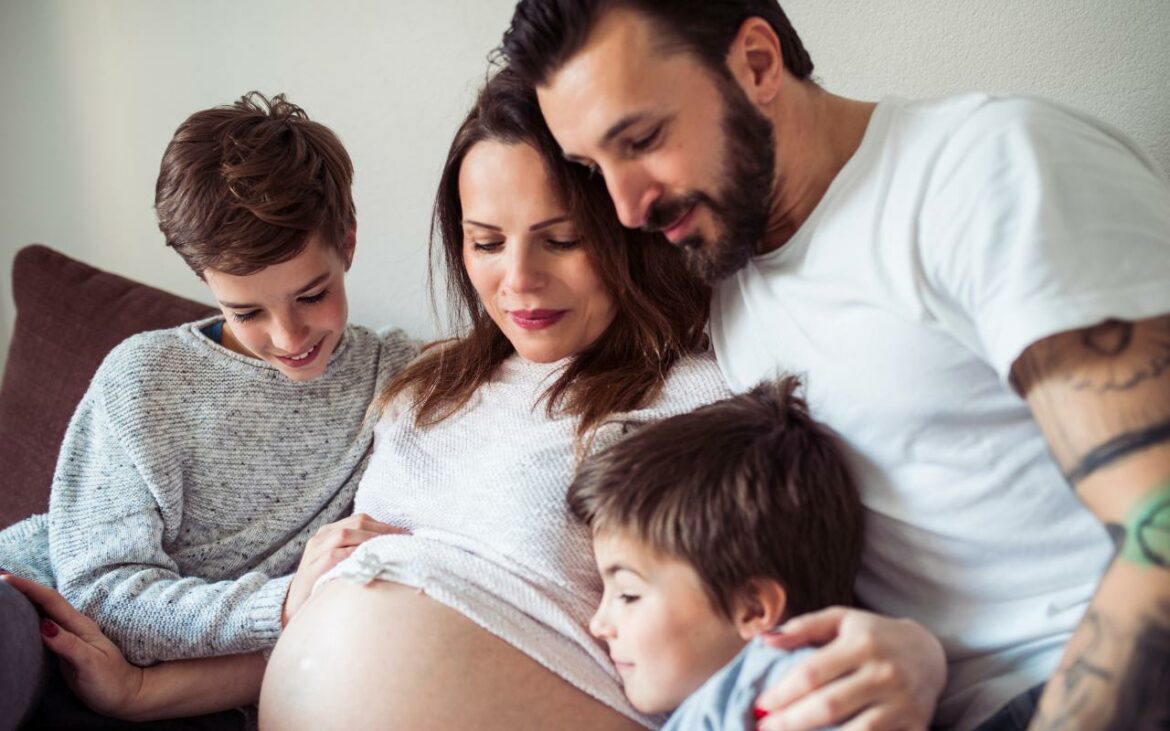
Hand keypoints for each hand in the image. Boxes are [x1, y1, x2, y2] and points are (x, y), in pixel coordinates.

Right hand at [0, 572, 145, 718]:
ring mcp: (67, 638)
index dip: (28, 587)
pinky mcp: (62, 650)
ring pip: (42, 613)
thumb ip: (68, 644)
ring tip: (3, 592)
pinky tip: (18, 618)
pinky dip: (27, 620)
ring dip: (23, 601)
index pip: (50, 601)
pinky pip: (40, 630)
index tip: (6, 578)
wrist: (124, 694)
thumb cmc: (111, 680)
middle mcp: (72, 627)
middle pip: (44, 602)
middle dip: (22, 588)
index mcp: (79, 626)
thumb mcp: (91, 662)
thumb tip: (43, 625)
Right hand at [282, 513, 404, 625]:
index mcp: (329, 532)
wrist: (295, 610)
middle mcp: (321, 537)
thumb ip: (360, 553)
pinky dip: (355, 556)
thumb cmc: (326, 586)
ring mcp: (314, 551)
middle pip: (356, 524)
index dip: (385, 525)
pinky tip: (373, 562)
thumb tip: (396, 549)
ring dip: (371, 541)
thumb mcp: (342, 564)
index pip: (361, 520)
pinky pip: (336, 556)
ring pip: (346, 535)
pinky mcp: (312, 568)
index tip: (406, 535)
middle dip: (382, 531)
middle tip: (404, 542)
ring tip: (392, 550)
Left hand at [755, 607, 945, 730]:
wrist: (929, 654)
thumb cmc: (874, 635)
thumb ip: (803, 627)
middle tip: (765, 730)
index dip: (782, 693)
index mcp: (863, 643)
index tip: (761, 706)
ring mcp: (903, 703)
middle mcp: (885, 673)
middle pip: (829, 705)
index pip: (812, 673)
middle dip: (791, 722)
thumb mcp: (841, 620)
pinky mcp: (916, 726)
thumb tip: (765, 640)